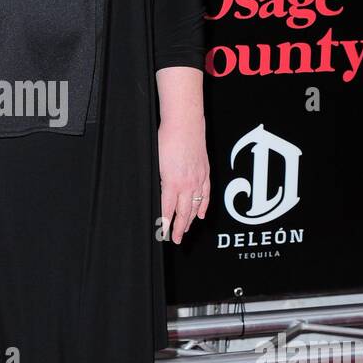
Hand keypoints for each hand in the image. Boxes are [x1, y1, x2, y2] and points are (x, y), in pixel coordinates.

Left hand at [157, 116, 209, 243]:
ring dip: (190, 219)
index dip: (166, 223)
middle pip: (183, 211)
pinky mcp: (205, 172)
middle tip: (176, 239)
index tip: (163, 234)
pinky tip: (201, 214)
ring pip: (195, 205)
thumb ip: (159, 180)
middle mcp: (187, 183)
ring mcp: (198, 178)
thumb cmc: (167, 139)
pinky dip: (203, 206)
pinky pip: (206, 194)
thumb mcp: (156, 162)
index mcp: (172, 182)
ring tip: (185, 230)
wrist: (185, 124)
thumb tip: (158, 194)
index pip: (167, 209)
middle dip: (179, 227)